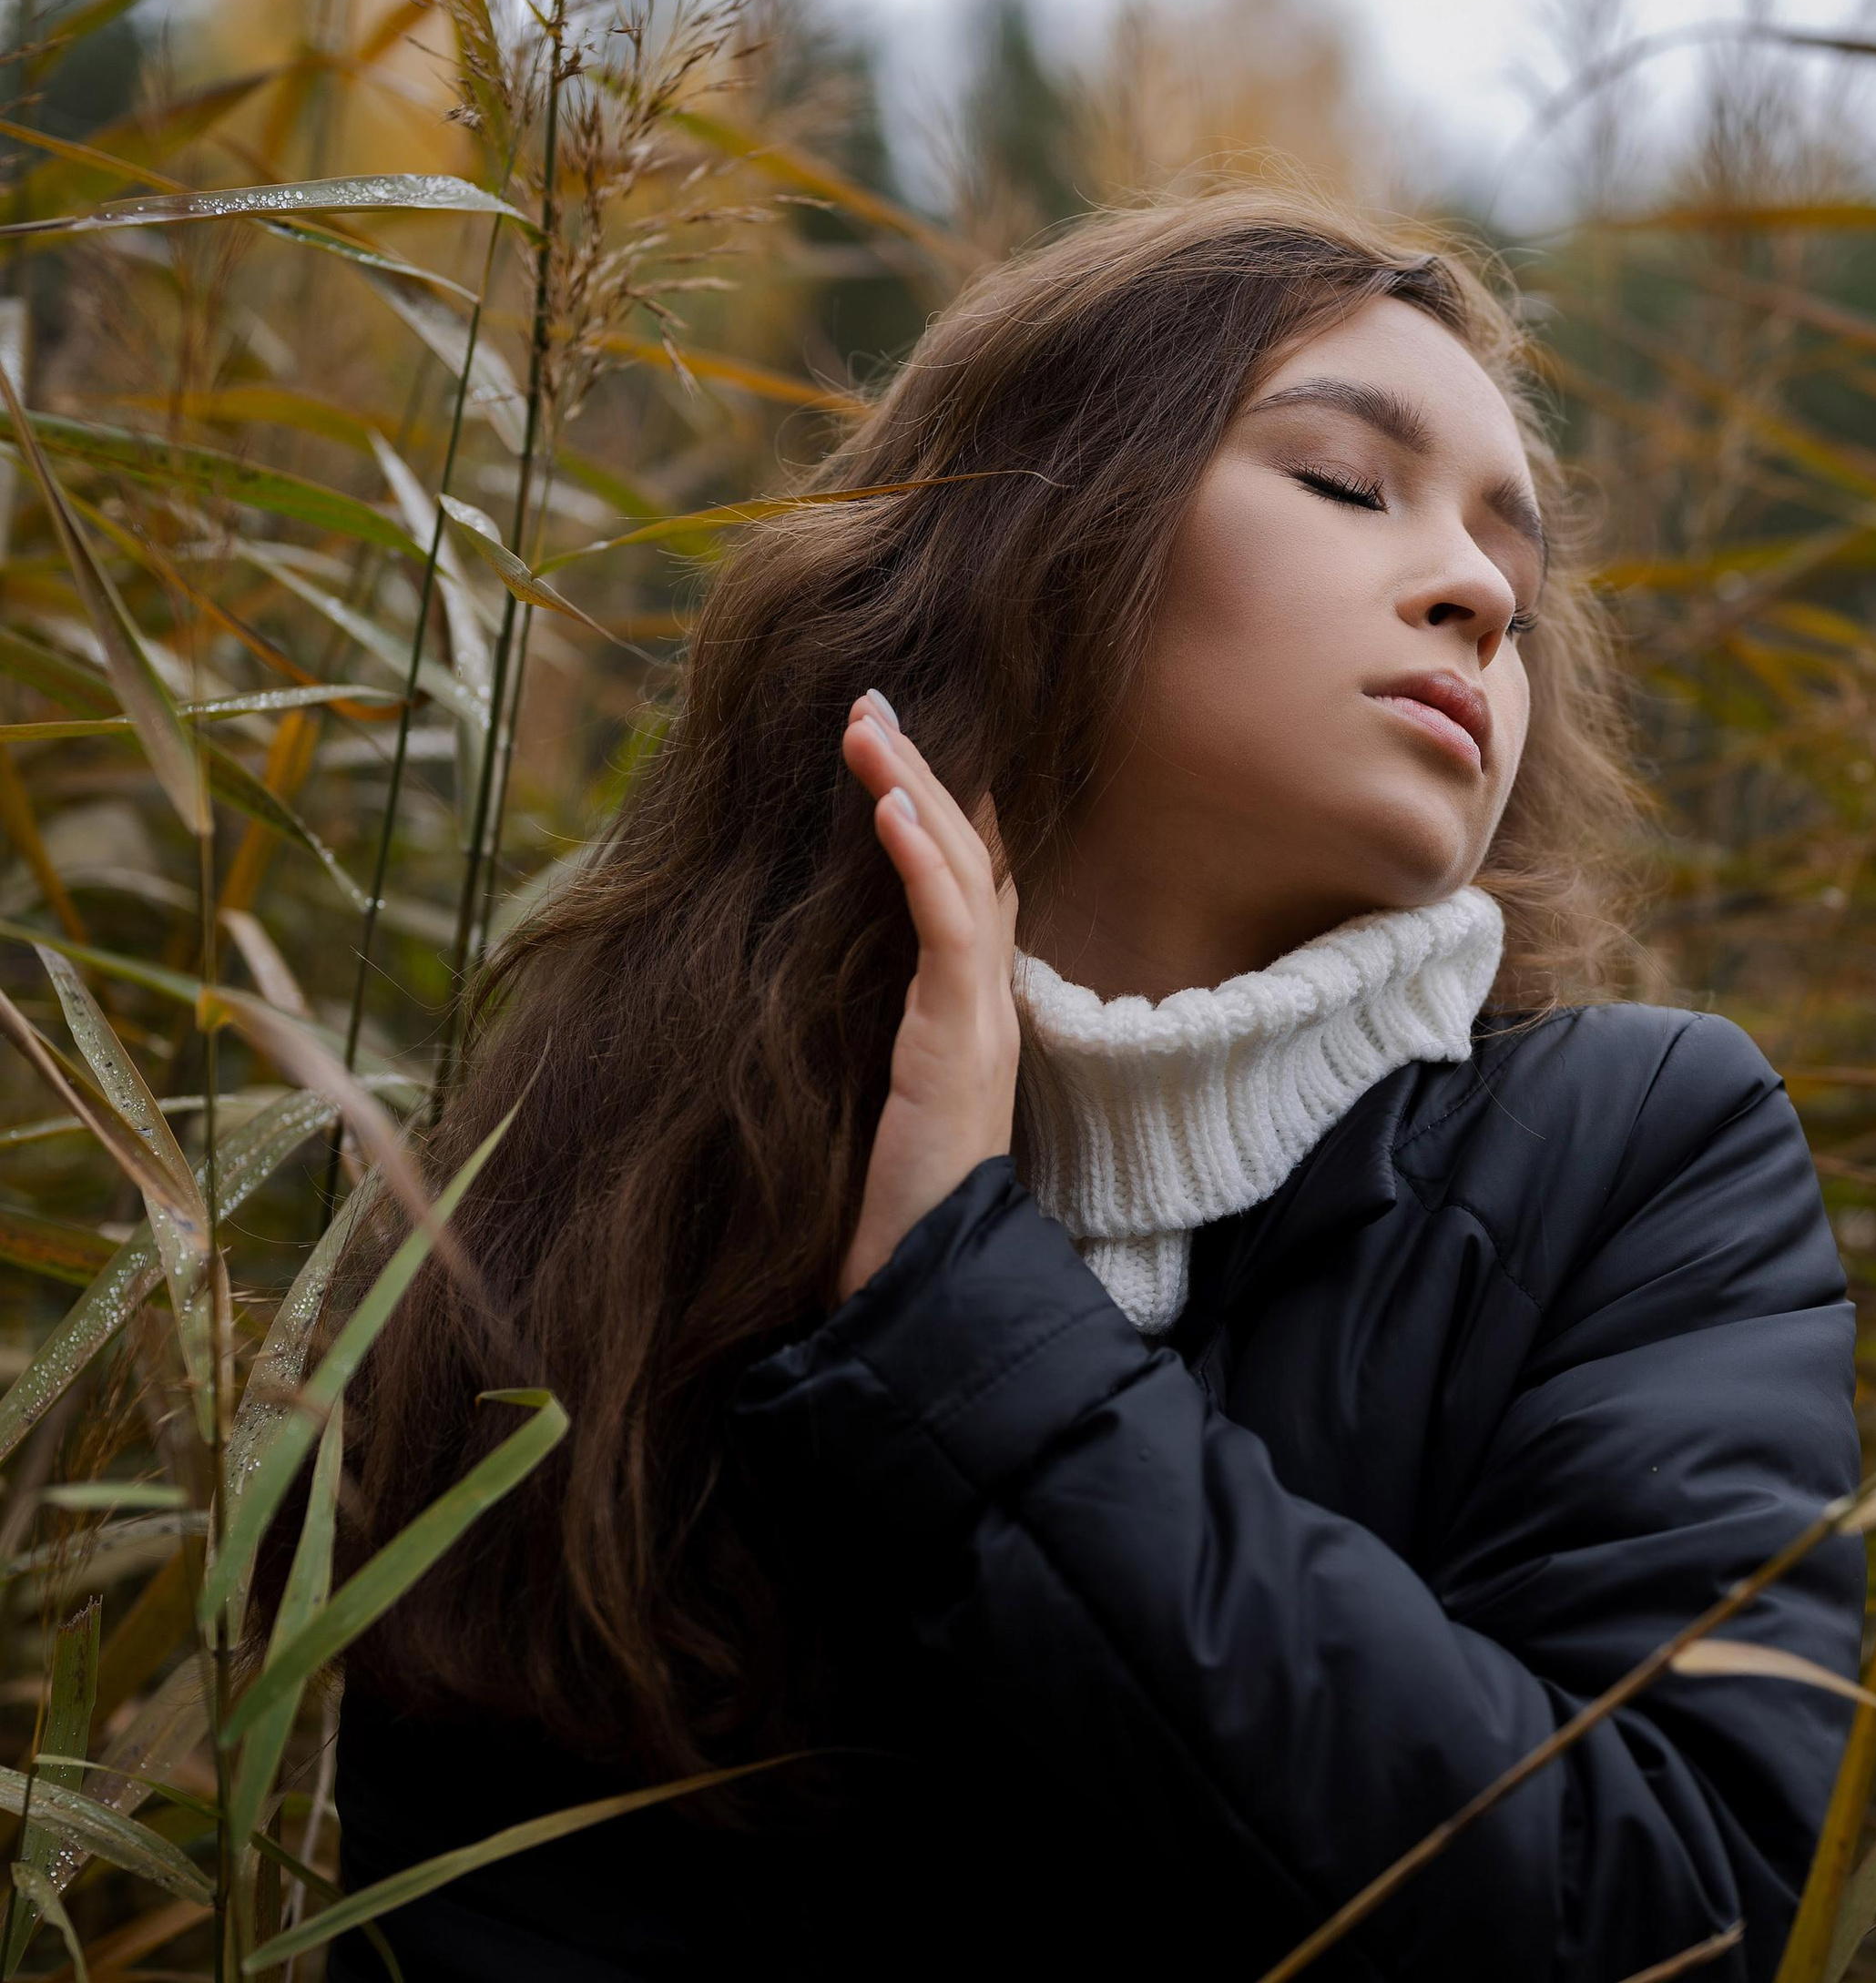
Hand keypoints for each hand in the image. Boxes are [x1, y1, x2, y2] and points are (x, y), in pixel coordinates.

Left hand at [836, 695, 1020, 1305]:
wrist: (912, 1286)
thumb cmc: (877, 1208)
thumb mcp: (856, 1096)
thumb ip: (843, 1035)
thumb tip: (785, 982)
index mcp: (961, 1013)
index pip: (962, 885)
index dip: (936, 808)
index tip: (888, 743)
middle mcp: (983, 1004)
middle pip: (968, 857)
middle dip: (924, 770)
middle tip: (872, 697)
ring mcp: (980, 1019)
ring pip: (963, 872)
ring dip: (916, 787)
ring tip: (870, 719)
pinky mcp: (961, 1042)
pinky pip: (952, 929)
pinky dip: (923, 860)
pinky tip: (893, 803)